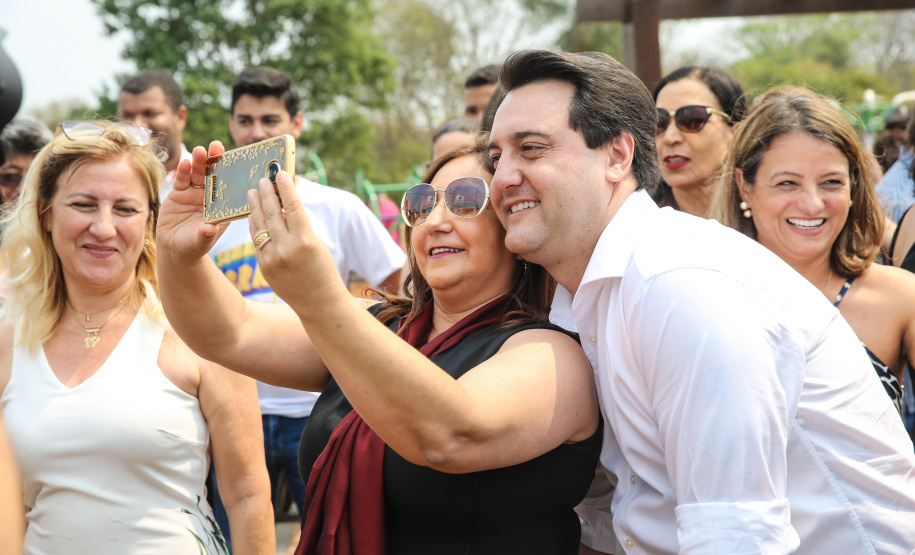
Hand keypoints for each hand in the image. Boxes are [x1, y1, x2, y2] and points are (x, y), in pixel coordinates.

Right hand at [156, 142, 226, 259]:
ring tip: (200, 151)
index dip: (232, 173)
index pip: (229, 186)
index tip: (236, 160)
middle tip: (217, 146)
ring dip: (199, 162)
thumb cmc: (194, 245)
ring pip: (198, 174)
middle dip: (215, 160)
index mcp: (222, 206)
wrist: (175, 248)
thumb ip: (205, 234)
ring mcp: (195, 193)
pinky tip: (184, 163)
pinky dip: (183, 172)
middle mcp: (210, 196)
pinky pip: (182, 180)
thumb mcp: (201, 241)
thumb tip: (211, 229)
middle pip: (214, 174)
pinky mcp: (179, 193)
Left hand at [246, 170, 348, 316]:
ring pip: (260, 226)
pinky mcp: (263, 267)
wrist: (319, 302)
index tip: (280, 174)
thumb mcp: (316, 244)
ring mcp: (272, 259)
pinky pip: (256, 241)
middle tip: (262, 180)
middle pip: (272, 213)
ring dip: (256, 207)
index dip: (286, 188)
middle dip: (267, 193)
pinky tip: (253, 215)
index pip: (292, 207)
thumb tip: (284, 205)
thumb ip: (299, 226)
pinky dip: (254, 226)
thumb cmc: (323, 270)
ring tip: (253, 192)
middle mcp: (286, 248)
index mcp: (305, 241)